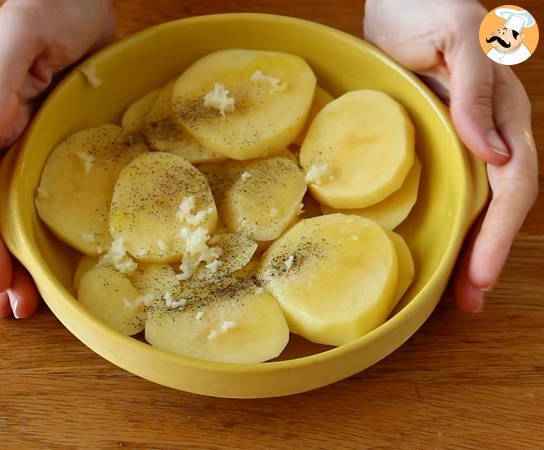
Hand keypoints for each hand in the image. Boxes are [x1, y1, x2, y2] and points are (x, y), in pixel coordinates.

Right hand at [0, 0, 114, 317]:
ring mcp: (35, 142)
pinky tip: (62, 251)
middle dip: (2, 262)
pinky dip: (52, 225)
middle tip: (17, 309)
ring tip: (33, 300)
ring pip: (22, 208)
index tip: (1, 280)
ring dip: (24, 254)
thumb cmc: (47, 7)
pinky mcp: (63, 141)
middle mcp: (6, 139)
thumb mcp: (18, 43)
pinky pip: (52, 190)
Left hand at [364, 0, 537, 310]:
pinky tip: (439, 246)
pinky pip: (451, 188)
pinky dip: (450, 221)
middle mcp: (491, 133)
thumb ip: (477, 91)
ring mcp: (465, 139)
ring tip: (458, 294)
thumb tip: (495, 153)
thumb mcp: (456, 37)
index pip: (514, 183)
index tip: (480, 273)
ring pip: (479, 203)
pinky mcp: (438, 141)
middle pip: (501, 204)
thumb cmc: (426, 8)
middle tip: (467, 302)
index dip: (500, 232)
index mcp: (504, 112)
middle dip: (488, 255)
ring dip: (471, 248)